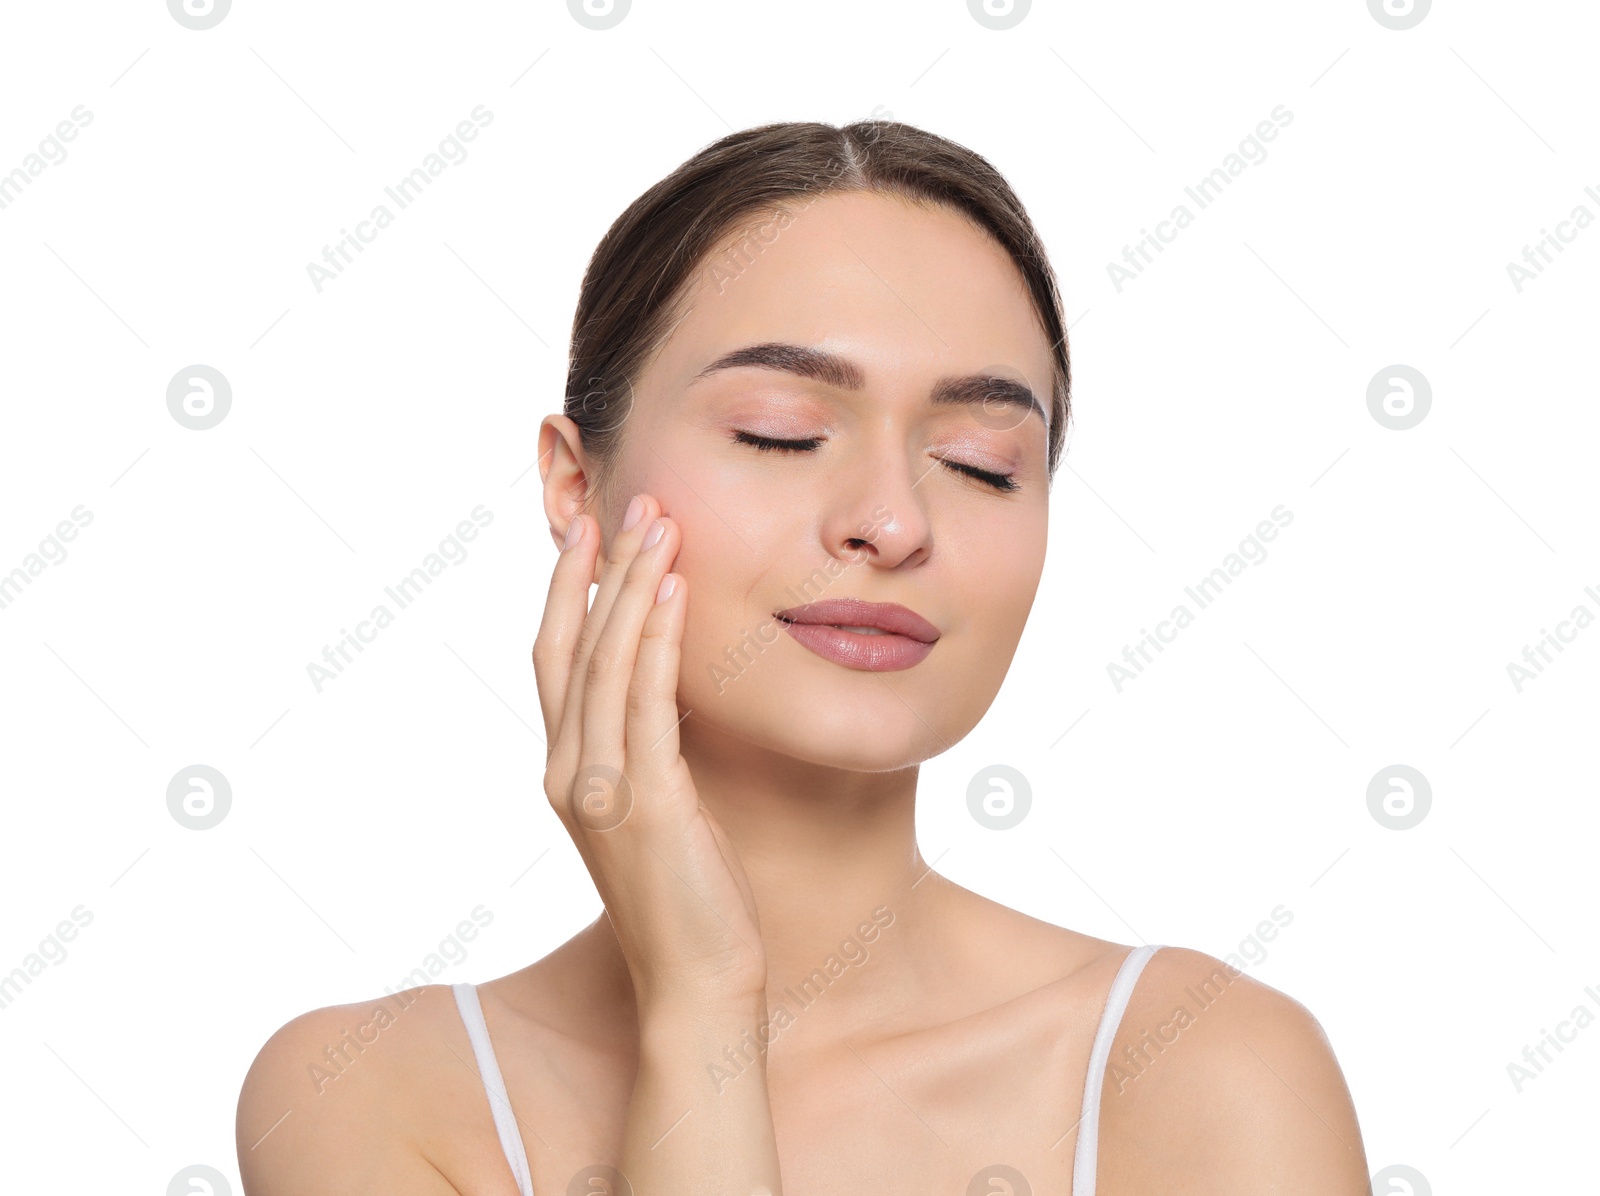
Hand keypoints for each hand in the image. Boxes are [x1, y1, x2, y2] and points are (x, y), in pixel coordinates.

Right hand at [534, 493, 765, 1010]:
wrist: (697, 982)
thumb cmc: (688, 894)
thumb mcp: (659, 804)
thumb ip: (648, 745)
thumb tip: (673, 678)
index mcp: (568, 770)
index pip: (556, 659)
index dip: (567, 590)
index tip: (590, 530)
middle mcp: (569, 773)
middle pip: (570, 646)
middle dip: (598, 569)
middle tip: (628, 502)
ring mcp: (599, 790)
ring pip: (604, 662)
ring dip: (631, 585)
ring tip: (658, 523)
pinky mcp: (644, 805)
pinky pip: (646, 703)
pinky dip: (656, 640)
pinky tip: (675, 591)